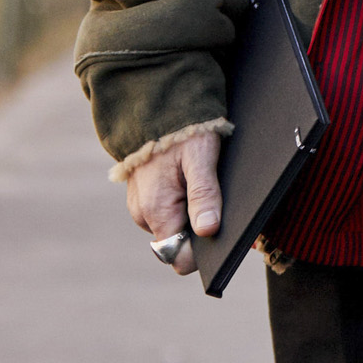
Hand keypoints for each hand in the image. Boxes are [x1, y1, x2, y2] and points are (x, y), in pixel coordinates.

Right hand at [125, 130, 222, 273]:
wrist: (153, 105)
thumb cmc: (181, 129)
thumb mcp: (200, 157)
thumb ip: (204, 194)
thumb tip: (209, 230)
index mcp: (157, 211)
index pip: (179, 258)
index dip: (203, 252)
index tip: (220, 230)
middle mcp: (144, 215)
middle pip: (178, 244)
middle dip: (199, 230)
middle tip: (217, 199)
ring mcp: (142, 206)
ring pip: (174, 227)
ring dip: (191, 215)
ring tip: (204, 183)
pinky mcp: (144, 196)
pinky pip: (167, 212)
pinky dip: (182, 203)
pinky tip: (192, 181)